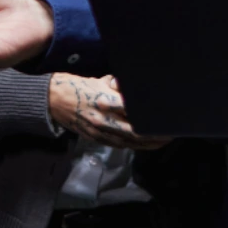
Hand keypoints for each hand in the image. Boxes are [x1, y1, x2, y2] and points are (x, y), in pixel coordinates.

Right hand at [49, 73, 170, 150]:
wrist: (56, 101)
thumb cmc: (83, 86)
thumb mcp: (103, 81)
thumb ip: (121, 87)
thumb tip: (139, 87)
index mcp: (106, 102)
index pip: (134, 112)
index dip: (150, 116)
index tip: (166, 116)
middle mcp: (104, 120)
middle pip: (135, 132)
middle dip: (154, 134)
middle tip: (170, 132)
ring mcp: (99, 132)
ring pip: (128, 142)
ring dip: (147, 144)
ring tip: (163, 141)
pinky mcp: (96, 139)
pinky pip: (118, 145)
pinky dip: (133, 146)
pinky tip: (145, 145)